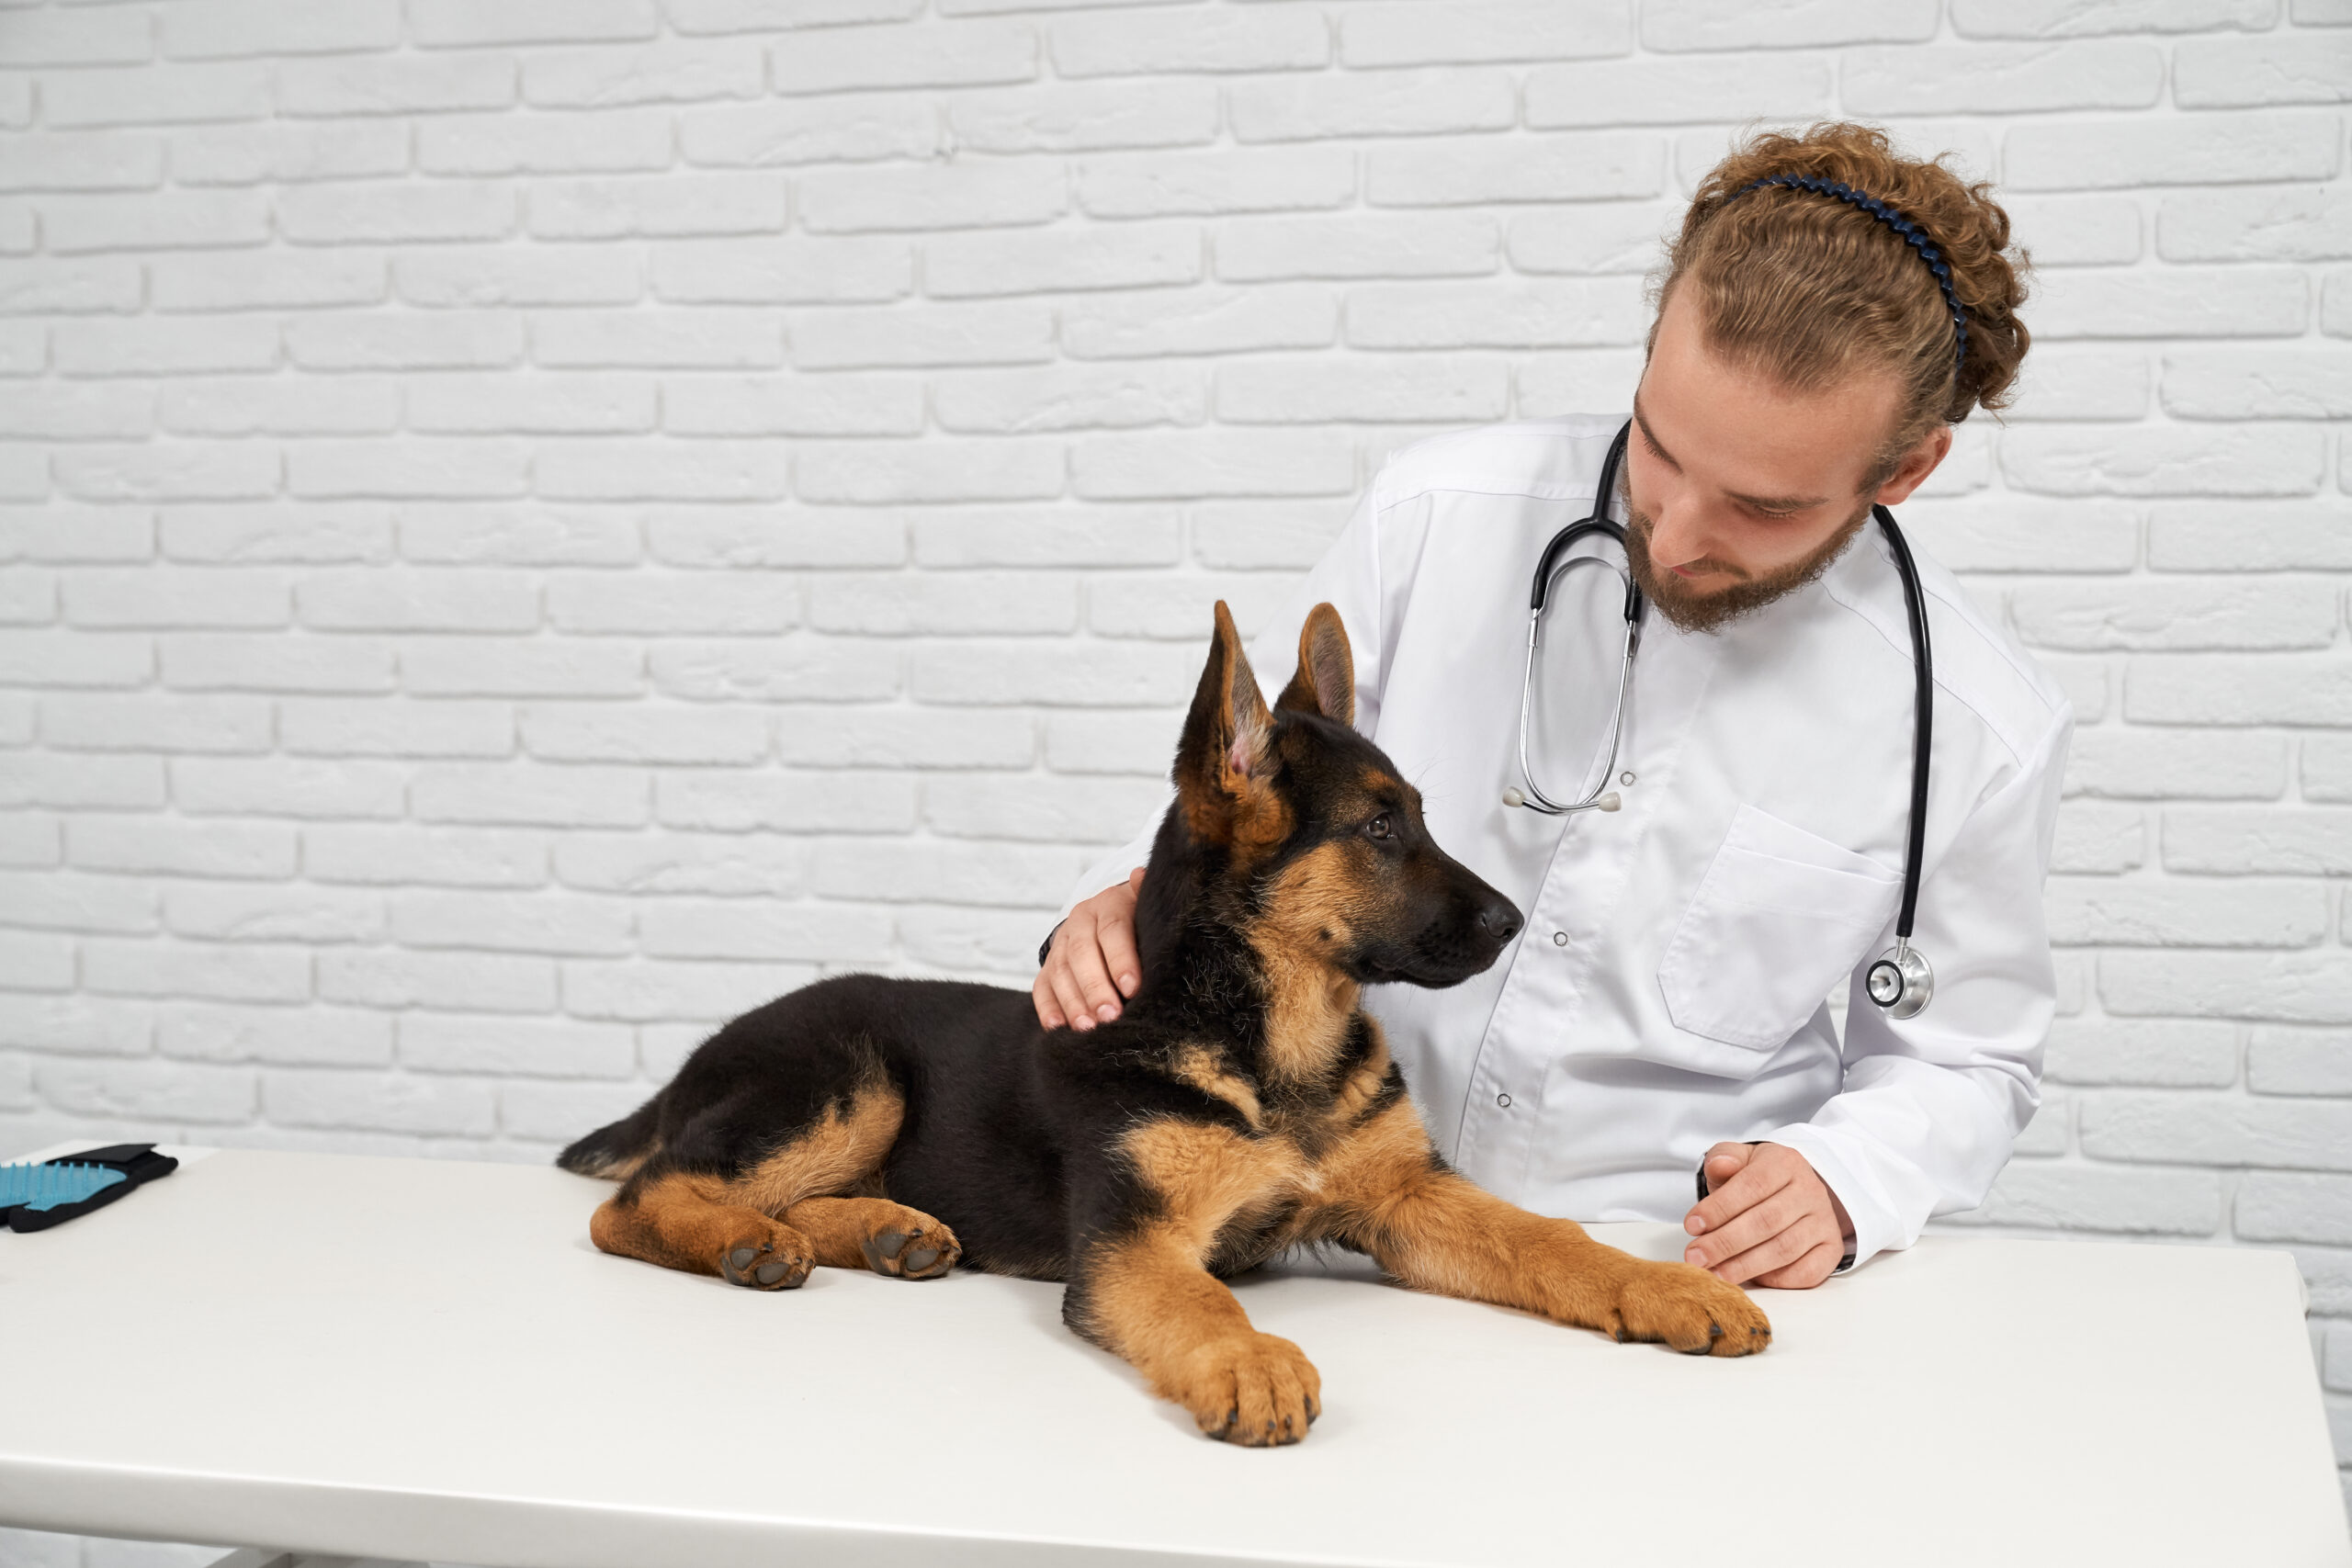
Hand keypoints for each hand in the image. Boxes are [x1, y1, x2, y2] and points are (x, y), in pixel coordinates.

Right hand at [1032, 867, 1144, 1030]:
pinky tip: (1058, 1028)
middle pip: (1082, 954)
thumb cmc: (1141, 920)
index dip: (1121, 959)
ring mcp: (1061, 945)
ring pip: (1060, 972)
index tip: (1133, 988)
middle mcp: (1080, 921)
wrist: (1111, 917)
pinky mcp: (1048, 967)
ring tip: (1088, 1028)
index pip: (1112, 929)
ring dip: (1073, 1002)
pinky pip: (1042, 988)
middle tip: (1110, 1016)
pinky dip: (1048, 1009)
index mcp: (1108, 904)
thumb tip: (1141, 875)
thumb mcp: (1149, 906)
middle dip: (1096, 987)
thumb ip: (1148, 896)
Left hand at [1681, 1142, 1852, 1288]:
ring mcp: (1824, 1222)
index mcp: (1786, 1163)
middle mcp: (1811, 1191)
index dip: (1720, 1208)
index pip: (1752, 1185)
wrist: (1795, 1190)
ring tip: (1714, 1275)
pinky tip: (1750, 1279)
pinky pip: (1806, 1273)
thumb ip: (1724, 1159)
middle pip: (1766, 1221)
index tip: (1691, 1226)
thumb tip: (1719, 1165)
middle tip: (1695, 1258)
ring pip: (1784, 1249)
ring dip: (1745, 1266)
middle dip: (1725, 1242)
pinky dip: (1776, 1280)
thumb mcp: (1739, 1159)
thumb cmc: (1758, 1178)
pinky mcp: (1831, 1250)